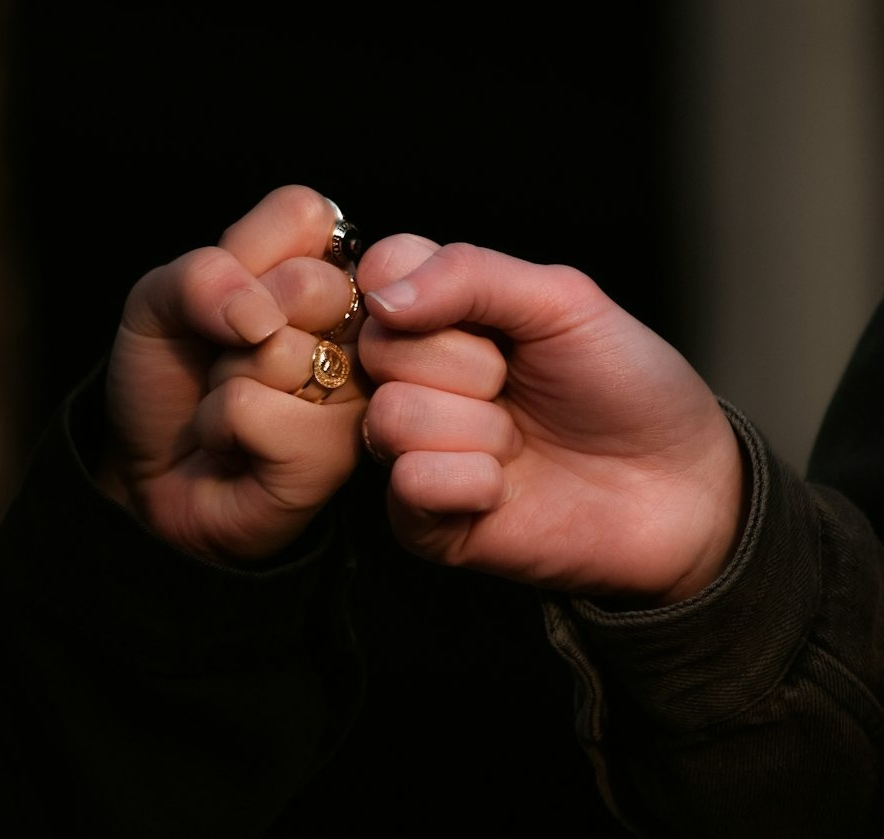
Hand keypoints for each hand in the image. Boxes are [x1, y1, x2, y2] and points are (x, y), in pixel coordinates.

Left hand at [97, 186, 367, 564]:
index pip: (310, 215)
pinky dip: (220, 427)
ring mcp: (360, 396)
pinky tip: (236, 447)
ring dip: (225, 382)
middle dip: (236, 323)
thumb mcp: (159, 302)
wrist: (149, 471)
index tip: (233, 301)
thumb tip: (258, 315)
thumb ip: (201, 276)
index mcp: (331, 275)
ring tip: (234, 405)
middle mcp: (362, 331)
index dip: (244, 257)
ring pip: (280, 352)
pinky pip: (256, 412)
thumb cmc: (171, 379)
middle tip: (232, 357)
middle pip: (310, 284)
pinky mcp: (338, 456)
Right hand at [357, 235, 746, 604]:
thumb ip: (470, 275)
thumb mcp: (564, 302)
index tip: (484, 317)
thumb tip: (383, 295)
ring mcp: (415, 450)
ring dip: (479, 430)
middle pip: (380, 348)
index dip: (419, 290)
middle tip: (516, 383)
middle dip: (470, 366)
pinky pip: (409, 484)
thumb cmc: (628, 386)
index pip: (378, 274)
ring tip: (519, 440)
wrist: (681, 487)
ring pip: (393, 417)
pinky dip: (471, 483)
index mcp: (442, 315)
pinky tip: (505, 487)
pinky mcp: (423, 520)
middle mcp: (416, 379)